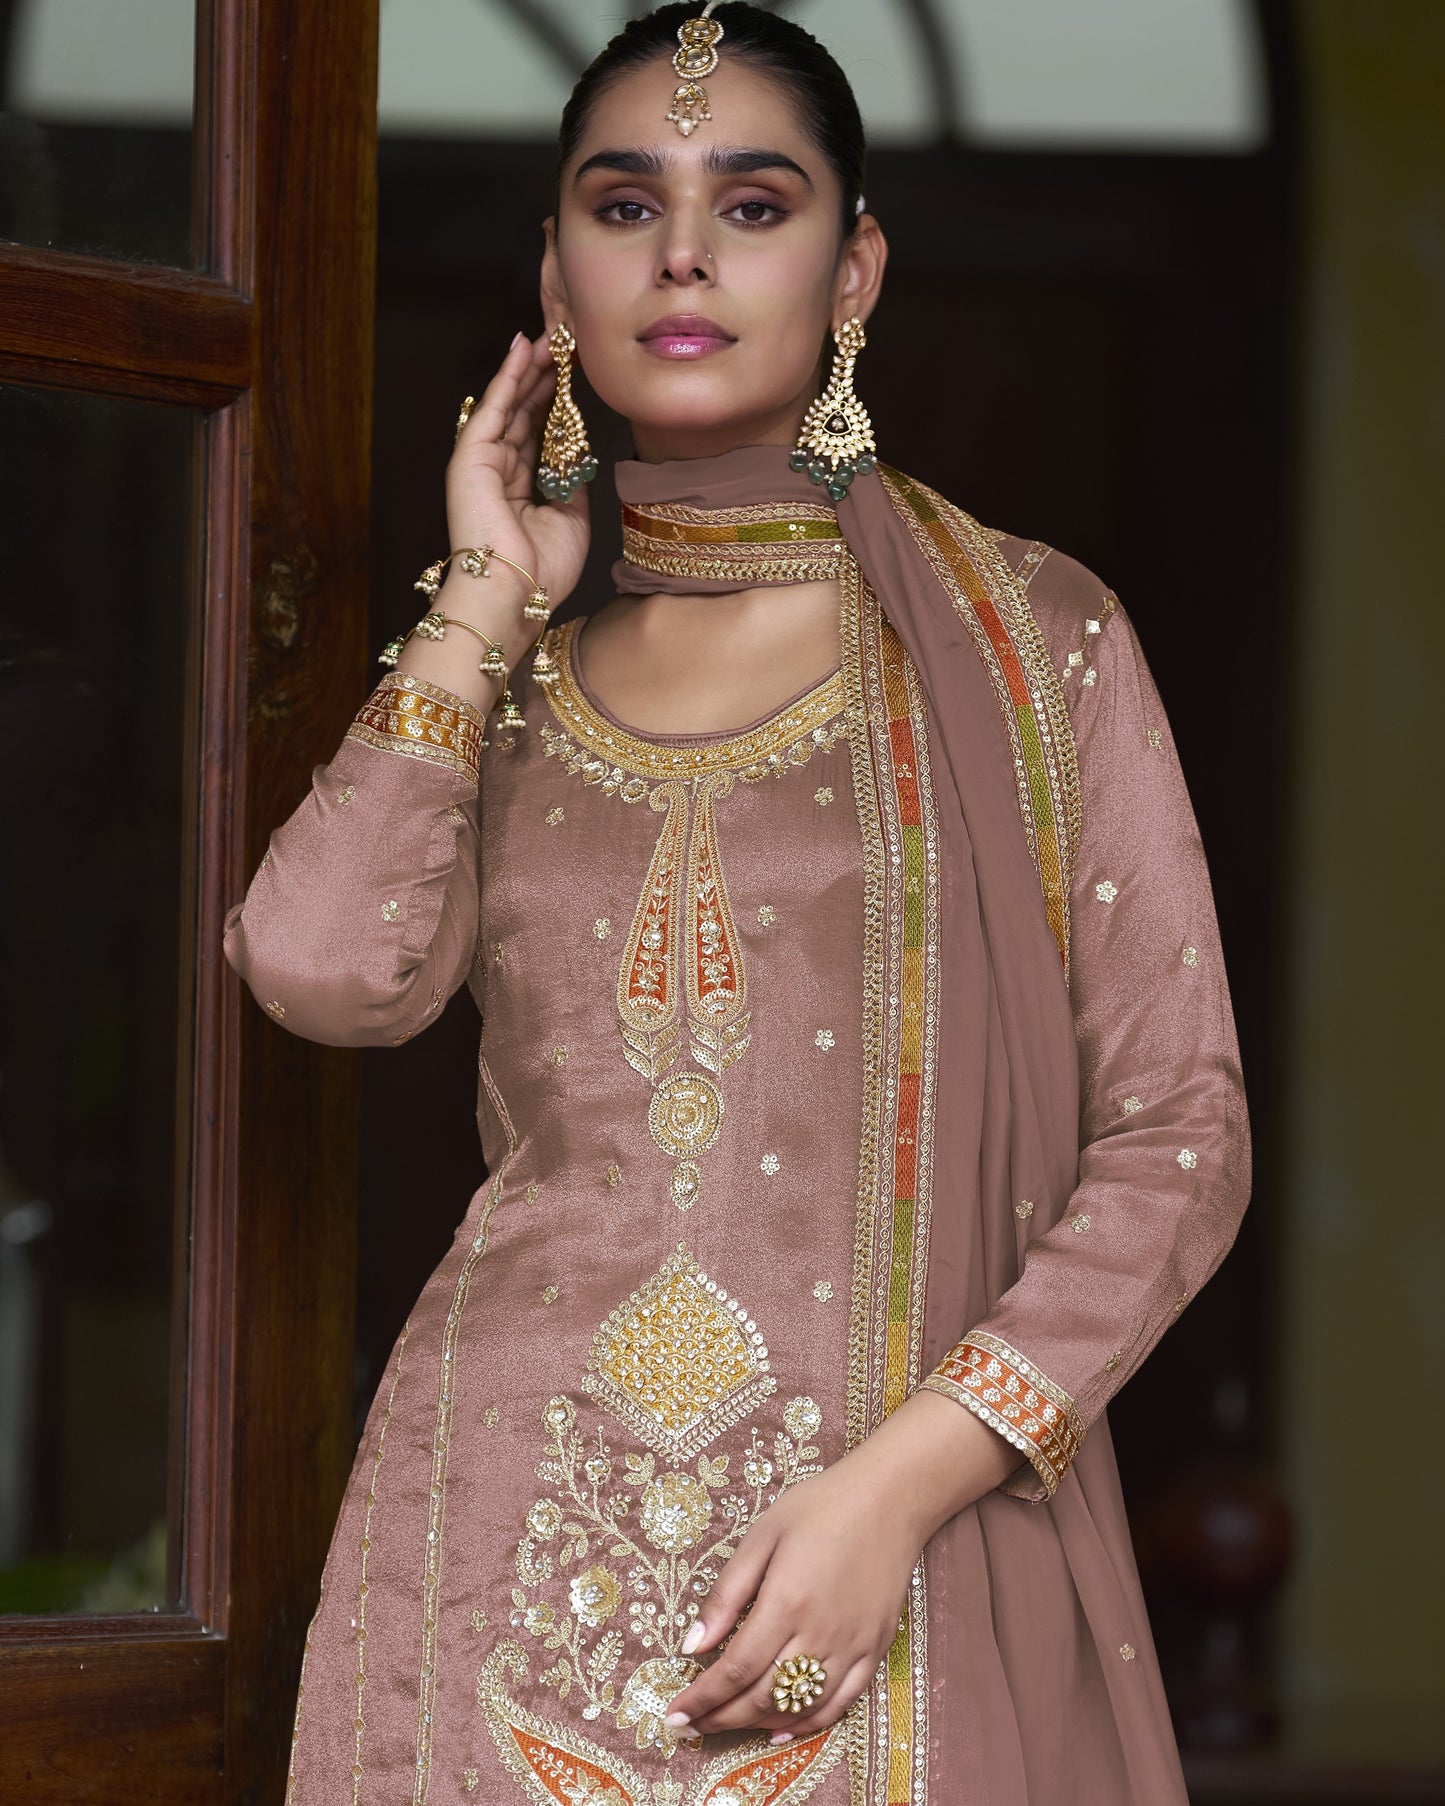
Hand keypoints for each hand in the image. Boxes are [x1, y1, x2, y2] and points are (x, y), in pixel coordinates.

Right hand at [444, 327, 590, 643]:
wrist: (515, 593)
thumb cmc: (542, 571)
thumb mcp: (572, 521)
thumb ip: (573, 485)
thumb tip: (580, 456)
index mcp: (521, 490)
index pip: (540, 436)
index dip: (557, 405)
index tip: (577, 377)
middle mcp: (499, 473)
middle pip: (524, 414)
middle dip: (544, 379)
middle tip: (567, 345)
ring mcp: (483, 463)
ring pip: (509, 405)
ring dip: (530, 370)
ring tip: (551, 337)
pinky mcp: (471, 457)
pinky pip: (492, 408)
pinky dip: (507, 377)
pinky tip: (522, 350)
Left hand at [660, 1392, 1021, 1744]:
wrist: (890, 1498)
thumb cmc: (820, 1507)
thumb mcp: (762, 1536)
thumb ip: (727, 1594)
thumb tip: (692, 1646)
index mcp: (786, 1603)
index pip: (735, 1669)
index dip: (702, 1699)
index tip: (675, 1715)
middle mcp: (819, 1634)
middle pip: (763, 1697)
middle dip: (721, 1717)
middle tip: (692, 1724)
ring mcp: (851, 1647)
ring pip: (798, 1708)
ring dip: (757, 1724)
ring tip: (726, 1722)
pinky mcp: (874, 1650)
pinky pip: (839, 1703)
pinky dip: (807, 1724)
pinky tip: (782, 1728)